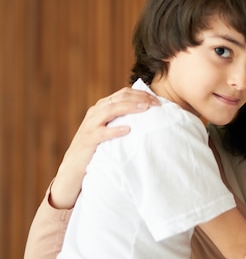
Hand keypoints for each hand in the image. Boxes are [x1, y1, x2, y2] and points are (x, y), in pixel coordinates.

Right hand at [50, 87, 158, 208]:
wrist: (74, 165)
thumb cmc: (98, 146)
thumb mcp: (110, 127)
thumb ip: (123, 118)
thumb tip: (148, 113)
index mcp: (102, 106)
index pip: (123, 93)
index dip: (142, 94)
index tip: (157, 100)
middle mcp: (95, 112)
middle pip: (119, 98)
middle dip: (140, 98)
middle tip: (156, 104)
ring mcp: (90, 125)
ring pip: (110, 110)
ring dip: (130, 107)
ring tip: (145, 109)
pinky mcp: (88, 139)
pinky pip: (102, 132)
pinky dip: (115, 130)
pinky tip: (128, 129)